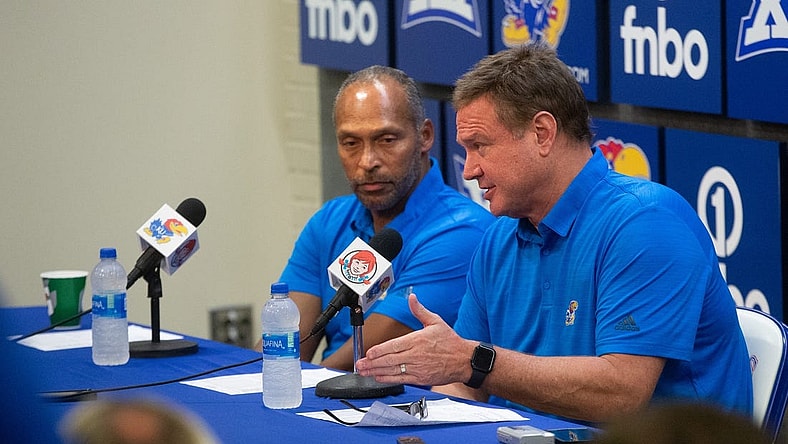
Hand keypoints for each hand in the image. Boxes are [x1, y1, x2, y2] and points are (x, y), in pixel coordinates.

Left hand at [355, 294, 471, 386]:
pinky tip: (378, 377)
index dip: (379, 351)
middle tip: (359, 364)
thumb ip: (420, 310)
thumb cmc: (451, 342)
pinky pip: (401, 379)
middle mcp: (416, 355)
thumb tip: (412, 297)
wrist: (464, 360)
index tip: (368, 353)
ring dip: (376, 371)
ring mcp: (417, 368)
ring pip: (393, 371)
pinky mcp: (420, 378)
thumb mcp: (436, 321)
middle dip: (372, 363)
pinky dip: (388, 379)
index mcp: (417, 340)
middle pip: (389, 360)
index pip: (394, 346)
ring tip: (364, 371)